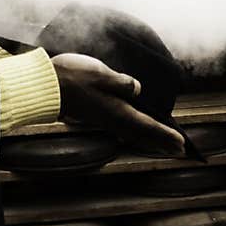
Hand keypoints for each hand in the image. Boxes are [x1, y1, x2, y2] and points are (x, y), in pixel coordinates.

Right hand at [51, 52, 184, 156]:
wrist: (43, 88)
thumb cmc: (71, 78)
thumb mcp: (100, 75)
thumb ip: (121, 83)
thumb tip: (138, 89)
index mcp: (117, 110)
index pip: (147, 125)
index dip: (165, 134)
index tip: (182, 144)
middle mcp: (111, 118)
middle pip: (142, 132)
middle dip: (161, 141)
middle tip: (179, 150)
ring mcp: (102, 117)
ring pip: (132, 130)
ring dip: (149, 136)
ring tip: (163, 141)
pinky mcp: (95, 113)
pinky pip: (122, 125)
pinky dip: (135, 129)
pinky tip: (135, 128)